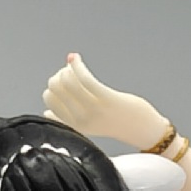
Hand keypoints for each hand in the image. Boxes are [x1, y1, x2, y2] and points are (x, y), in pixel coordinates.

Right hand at [42, 53, 169, 149]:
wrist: (143, 131)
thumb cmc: (116, 123)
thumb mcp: (88, 124)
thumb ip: (67, 119)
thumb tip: (47, 111)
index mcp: (75, 126)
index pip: (50, 100)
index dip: (54, 85)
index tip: (63, 80)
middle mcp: (82, 120)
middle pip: (56, 88)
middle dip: (59, 75)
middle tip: (70, 72)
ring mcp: (94, 110)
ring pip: (68, 82)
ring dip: (68, 69)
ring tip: (75, 66)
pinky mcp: (107, 100)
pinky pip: (84, 78)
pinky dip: (77, 65)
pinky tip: (77, 59)